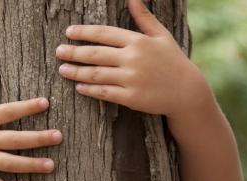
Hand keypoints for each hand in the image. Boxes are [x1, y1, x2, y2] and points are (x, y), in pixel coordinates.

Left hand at [55, 0, 213, 117]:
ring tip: (62, 69)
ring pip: (96, 74)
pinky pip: (104, 92)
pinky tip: (79, 87)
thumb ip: (143, 18)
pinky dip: (89, 89)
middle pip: (95, 54)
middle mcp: (133, 59)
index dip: (84, 32)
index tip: (69, 32)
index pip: (104, 33)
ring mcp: (132, 79)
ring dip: (76, 72)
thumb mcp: (161, 36)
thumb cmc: (173, 61)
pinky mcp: (131, 98)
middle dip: (73, 52)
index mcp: (139, 41)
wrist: (188, 92)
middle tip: (58, 51)